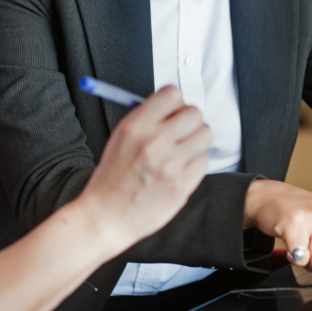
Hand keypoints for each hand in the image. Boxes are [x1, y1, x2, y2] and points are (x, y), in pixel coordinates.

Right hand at [79, 86, 209, 249]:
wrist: (106, 216)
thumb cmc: (112, 178)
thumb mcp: (120, 137)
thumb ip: (147, 118)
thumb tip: (174, 105)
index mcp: (136, 126)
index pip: (172, 94)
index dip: (176, 102)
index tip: (174, 111)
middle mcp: (154, 141)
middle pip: (194, 113)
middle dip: (189, 121)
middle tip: (182, 132)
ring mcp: (170, 164)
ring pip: (205, 135)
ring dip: (196, 142)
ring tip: (181, 152)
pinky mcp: (182, 184)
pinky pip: (204, 161)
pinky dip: (195, 164)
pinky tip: (179, 170)